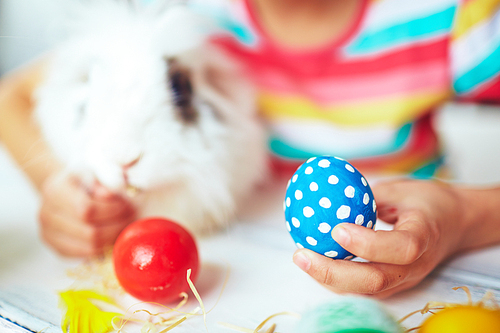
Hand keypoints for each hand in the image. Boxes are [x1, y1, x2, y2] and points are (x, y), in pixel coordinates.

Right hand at [39, 172, 135, 256]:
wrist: (64, 188)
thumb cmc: (83, 178)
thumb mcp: (94, 170)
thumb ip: (104, 179)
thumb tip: (112, 193)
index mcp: (55, 191)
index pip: (86, 209)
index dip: (111, 211)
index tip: (126, 206)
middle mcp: (46, 214)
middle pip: (88, 232)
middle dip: (116, 226)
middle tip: (130, 218)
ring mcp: (47, 233)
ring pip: (88, 247)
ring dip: (112, 239)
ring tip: (123, 227)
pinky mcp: (54, 247)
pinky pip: (82, 255)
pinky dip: (102, 249)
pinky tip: (111, 236)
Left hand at [292, 178, 467, 297]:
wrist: (456, 224)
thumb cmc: (426, 201)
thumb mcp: (401, 189)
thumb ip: (368, 196)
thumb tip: (326, 194)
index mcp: (423, 236)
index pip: (400, 248)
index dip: (368, 243)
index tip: (336, 229)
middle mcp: (415, 265)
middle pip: (375, 281)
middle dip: (333, 272)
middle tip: (301, 255)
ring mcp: (404, 279)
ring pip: (365, 290)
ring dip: (329, 278)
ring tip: (301, 258)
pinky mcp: (393, 284)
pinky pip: (362, 288)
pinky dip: (335, 278)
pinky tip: (314, 261)